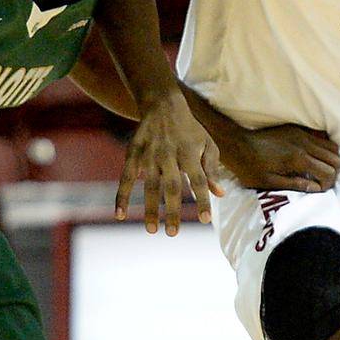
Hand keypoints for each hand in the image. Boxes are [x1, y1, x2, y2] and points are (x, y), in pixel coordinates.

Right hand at [115, 87, 223, 234]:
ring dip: (150, 208)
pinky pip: (126, 178)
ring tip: (152, 230)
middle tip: (173, 234)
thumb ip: (212, 170)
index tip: (206, 219)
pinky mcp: (133, 155)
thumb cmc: (190, 130)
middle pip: (173, 186)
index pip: (199, 180)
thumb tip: (220, 194)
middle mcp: (169, 155)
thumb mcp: (207, 145)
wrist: (163, 105)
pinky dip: (121, 196)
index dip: (203, 199)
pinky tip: (120, 215)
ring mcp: (149, 155)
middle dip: (173, 210)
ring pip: (149, 185)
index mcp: (190, 153)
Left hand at [219, 123, 339, 192]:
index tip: (319, 189)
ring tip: (320, 169)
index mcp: (298, 160)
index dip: (328, 184)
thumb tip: (317, 189)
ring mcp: (302, 134)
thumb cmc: (251, 168)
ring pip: (331, 146)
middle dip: (333, 172)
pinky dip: (324, 146)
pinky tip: (315, 155)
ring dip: (330, 159)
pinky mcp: (297, 129)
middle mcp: (304, 144)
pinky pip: (321, 136)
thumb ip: (296, 185)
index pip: (328, 172)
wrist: (238, 145)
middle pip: (335, 158)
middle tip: (322, 181)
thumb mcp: (270, 183)